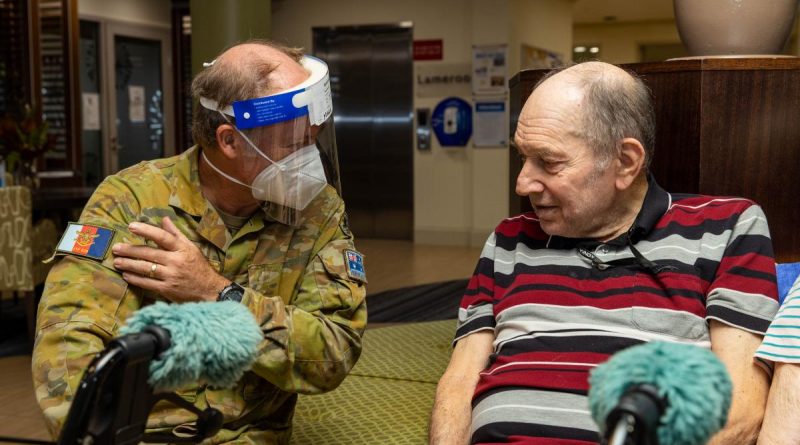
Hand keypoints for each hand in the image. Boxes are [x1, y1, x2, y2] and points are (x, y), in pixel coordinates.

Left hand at [112, 216, 229, 302]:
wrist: (209, 290)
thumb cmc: (198, 266)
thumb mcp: (191, 248)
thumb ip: (176, 234)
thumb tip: (164, 219)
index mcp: (182, 249)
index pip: (162, 237)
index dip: (146, 231)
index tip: (131, 226)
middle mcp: (176, 261)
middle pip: (149, 253)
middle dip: (130, 250)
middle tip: (116, 248)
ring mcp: (171, 276)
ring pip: (145, 268)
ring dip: (129, 264)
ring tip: (116, 262)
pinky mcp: (167, 289)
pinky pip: (147, 283)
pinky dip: (135, 279)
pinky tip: (126, 275)